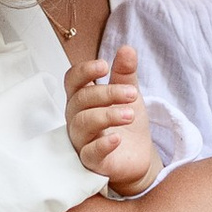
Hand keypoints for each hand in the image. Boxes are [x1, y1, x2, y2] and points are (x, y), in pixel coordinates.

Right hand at [66, 48, 162, 196]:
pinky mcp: (92, 162)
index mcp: (83, 99)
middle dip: (108, 93)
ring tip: (130, 114)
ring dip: (108, 115)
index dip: (84, 71)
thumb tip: (127, 49)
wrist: (139, 157)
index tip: (104, 65)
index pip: (72, 80)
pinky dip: (102, 145)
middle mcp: (77, 118)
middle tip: (132, 94)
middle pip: (81, 100)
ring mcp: (82, 141)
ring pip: (83, 123)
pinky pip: (89, 153)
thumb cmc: (127, 125)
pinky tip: (117, 139)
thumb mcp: (129, 94)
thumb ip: (125, 73)